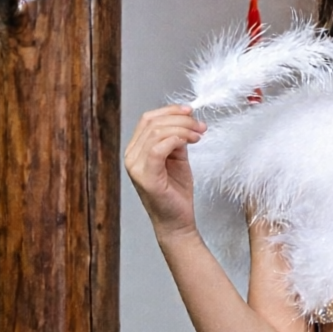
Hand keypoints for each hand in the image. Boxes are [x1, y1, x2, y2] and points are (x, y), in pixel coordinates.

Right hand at [125, 105, 204, 240]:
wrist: (177, 220)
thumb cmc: (176, 193)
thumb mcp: (178, 159)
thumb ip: (177, 141)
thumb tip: (185, 122)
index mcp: (137, 150)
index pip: (148, 120)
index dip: (169, 111)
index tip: (191, 111)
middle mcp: (131, 156)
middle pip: (152, 122)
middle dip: (180, 119)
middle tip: (200, 125)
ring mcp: (136, 166)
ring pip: (156, 132)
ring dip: (182, 128)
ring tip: (199, 135)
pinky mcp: (146, 176)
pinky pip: (158, 148)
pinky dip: (176, 139)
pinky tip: (191, 141)